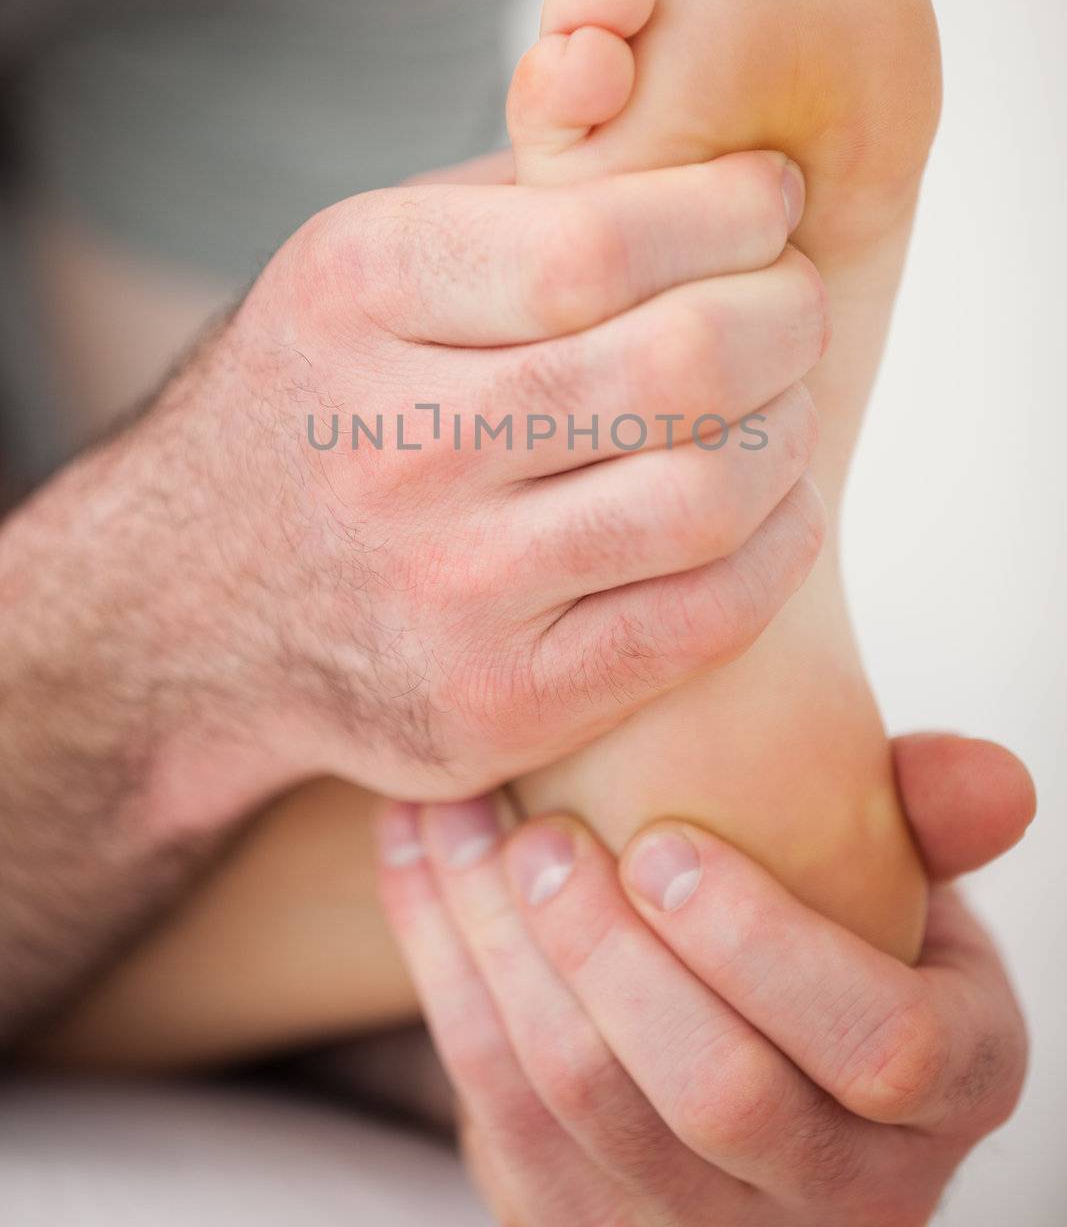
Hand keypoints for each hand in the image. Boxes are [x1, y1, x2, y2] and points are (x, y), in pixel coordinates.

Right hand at [126, 147, 824, 800]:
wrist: (190, 600)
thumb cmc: (326, 397)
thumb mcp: (367, 261)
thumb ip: (519, 198)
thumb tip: (707, 153)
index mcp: (359, 294)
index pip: (604, 243)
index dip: (733, 213)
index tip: (773, 199)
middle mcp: (392, 444)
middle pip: (679, 365)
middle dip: (789, 315)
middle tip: (795, 304)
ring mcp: (443, 589)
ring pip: (708, 494)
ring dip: (792, 430)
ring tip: (782, 400)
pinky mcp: (495, 701)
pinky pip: (702, 620)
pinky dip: (779, 546)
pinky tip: (775, 503)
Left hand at [379, 733, 1033, 1223]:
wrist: (749, 1039)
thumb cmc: (832, 935)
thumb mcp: (905, 881)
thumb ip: (932, 823)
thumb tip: (994, 778)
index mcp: (947, 1086)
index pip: (882, 1046)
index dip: (763, 945)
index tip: (665, 840)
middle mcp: (844, 1189)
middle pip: (715, 1096)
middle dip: (607, 953)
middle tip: (539, 835)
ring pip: (582, 1113)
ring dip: (498, 953)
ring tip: (456, 825)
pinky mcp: (587, 1226)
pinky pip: (497, 1118)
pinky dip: (443, 978)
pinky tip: (417, 864)